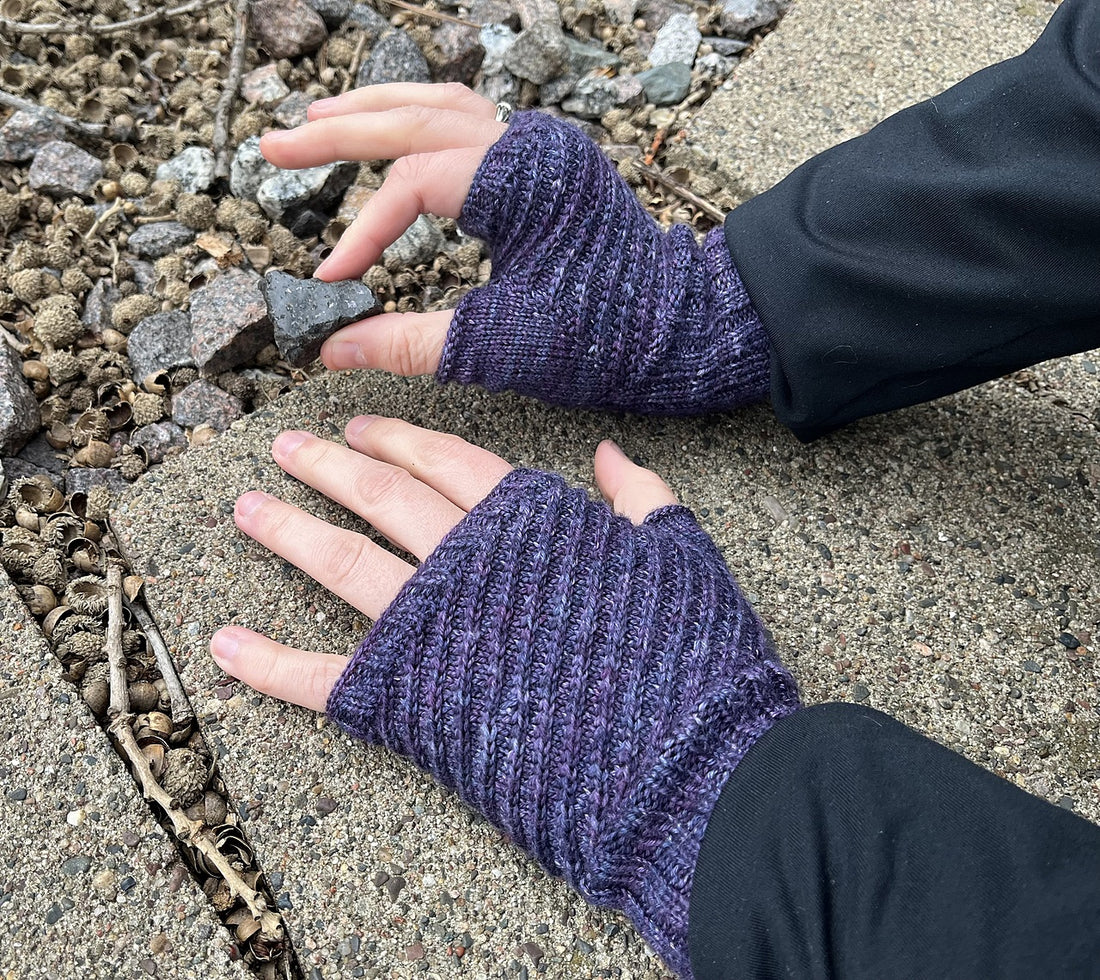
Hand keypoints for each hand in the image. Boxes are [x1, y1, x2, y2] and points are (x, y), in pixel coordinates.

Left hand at [210, 415, 798, 977]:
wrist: (682, 766)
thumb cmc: (690, 661)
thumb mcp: (683, 559)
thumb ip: (642, 497)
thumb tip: (608, 451)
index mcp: (531, 522)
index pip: (447, 461)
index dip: (397, 438)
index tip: (355, 427)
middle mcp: (469, 563)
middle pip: (383, 498)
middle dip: (328, 467)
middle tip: (283, 447)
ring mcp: (434, 630)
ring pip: (344, 565)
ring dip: (288, 533)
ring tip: (245, 508)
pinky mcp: (412, 703)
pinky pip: (325, 679)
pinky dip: (270, 664)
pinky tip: (223, 644)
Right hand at [260, 83, 770, 415]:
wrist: (681, 326)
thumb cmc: (607, 335)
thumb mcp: (500, 344)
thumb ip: (410, 343)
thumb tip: (331, 353)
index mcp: (520, 178)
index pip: (411, 185)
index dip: (362, 233)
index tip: (330, 278)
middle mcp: (528, 144)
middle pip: (412, 118)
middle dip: (338, 131)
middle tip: (273, 144)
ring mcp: (540, 145)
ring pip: (440, 105)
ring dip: (376, 111)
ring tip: (317, 121)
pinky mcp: (547, 161)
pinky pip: (470, 120)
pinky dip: (421, 122)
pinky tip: (393, 130)